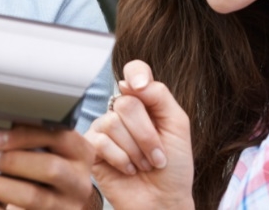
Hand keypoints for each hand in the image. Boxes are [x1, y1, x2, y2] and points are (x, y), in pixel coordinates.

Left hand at [0, 124, 96, 209]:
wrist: (64, 206)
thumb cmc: (53, 175)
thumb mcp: (53, 152)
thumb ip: (34, 139)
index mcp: (80, 155)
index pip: (59, 137)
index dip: (26, 135)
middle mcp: (77, 183)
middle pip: (50, 169)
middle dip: (14, 160)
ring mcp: (64, 207)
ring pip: (32, 198)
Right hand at [84, 60, 194, 208]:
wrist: (163, 200)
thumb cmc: (173, 168)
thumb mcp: (177, 126)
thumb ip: (160, 97)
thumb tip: (134, 82)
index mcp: (144, 102)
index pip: (135, 71)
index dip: (136, 74)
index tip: (141, 87)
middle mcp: (122, 112)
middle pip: (126, 103)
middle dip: (147, 135)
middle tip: (156, 155)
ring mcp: (104, 129)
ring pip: (113, 123)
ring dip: (135, 151)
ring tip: (142, 165)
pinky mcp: (91, 148)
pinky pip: (101, 142)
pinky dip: (121, 159)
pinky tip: (127, 169)